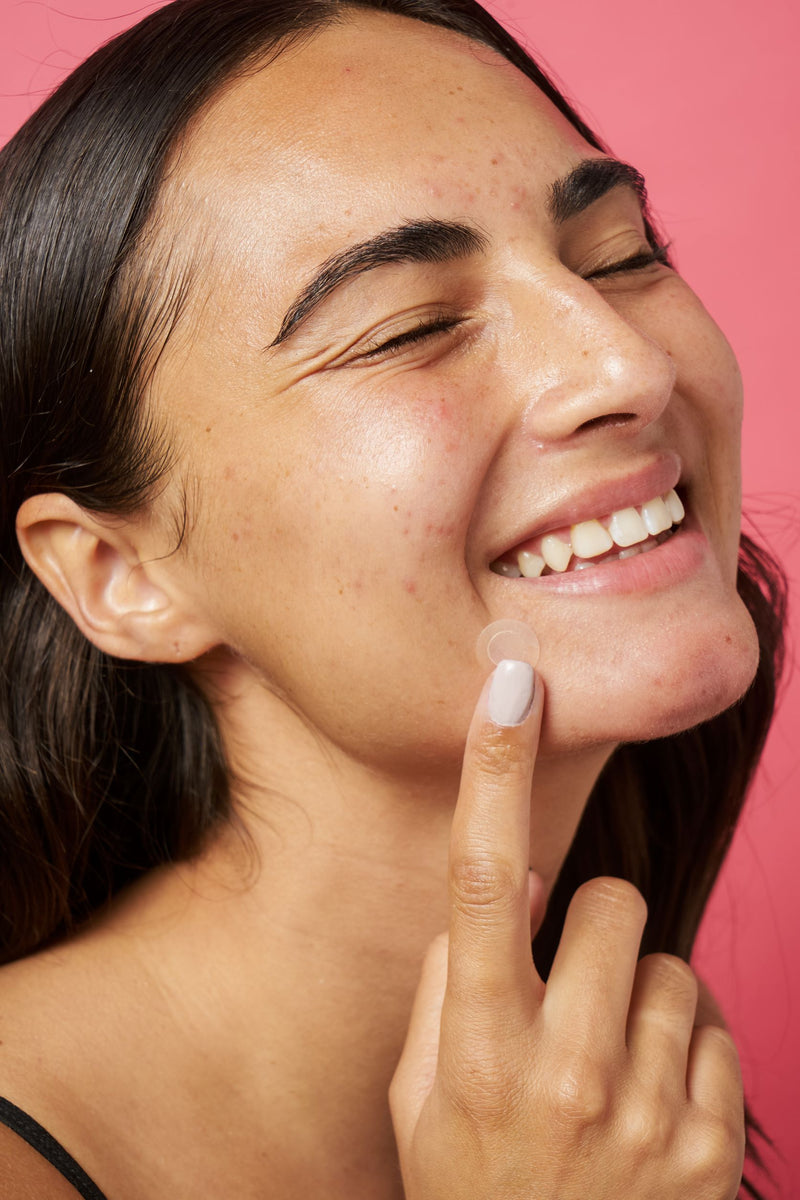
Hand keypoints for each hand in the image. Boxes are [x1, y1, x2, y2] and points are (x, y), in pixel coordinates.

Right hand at [389, 662, 744, 1198]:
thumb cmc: (473, 1192)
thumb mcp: (423, 1099)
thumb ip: (454, 983)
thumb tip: (518, 885)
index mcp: (482, 1053)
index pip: (481, 883)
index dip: (492, 774)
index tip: (511, 689)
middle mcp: (567, 1073)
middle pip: (607, 900)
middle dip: (588, 927)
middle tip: (567, 992)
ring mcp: (649, 1112)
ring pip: (665, 962)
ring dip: (636, 996)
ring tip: (608, 1067)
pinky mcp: (712, 1141)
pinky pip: (712, 1021)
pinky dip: (682, 1044)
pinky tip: (650, 1100)